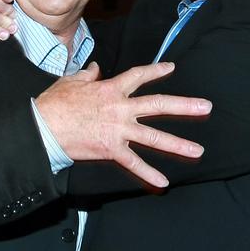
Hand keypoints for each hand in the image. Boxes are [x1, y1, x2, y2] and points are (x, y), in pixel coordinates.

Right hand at [35, 62, 211, 187]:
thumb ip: (87, 74)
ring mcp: (119, 130)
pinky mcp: (111, 149)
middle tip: (206, 107)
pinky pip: (133, 162)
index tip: (171, 68)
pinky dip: (148, 173)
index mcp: (112, 89)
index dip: (156, 71)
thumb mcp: (71, 81)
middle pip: (159, 104)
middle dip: (184, 106)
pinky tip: (163, 182)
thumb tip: (95, 68)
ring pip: (154, 136)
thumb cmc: (55, 103)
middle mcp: (121, 108)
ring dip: (177, 144)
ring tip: (198, 150)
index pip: (139, 76)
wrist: (43, 127)